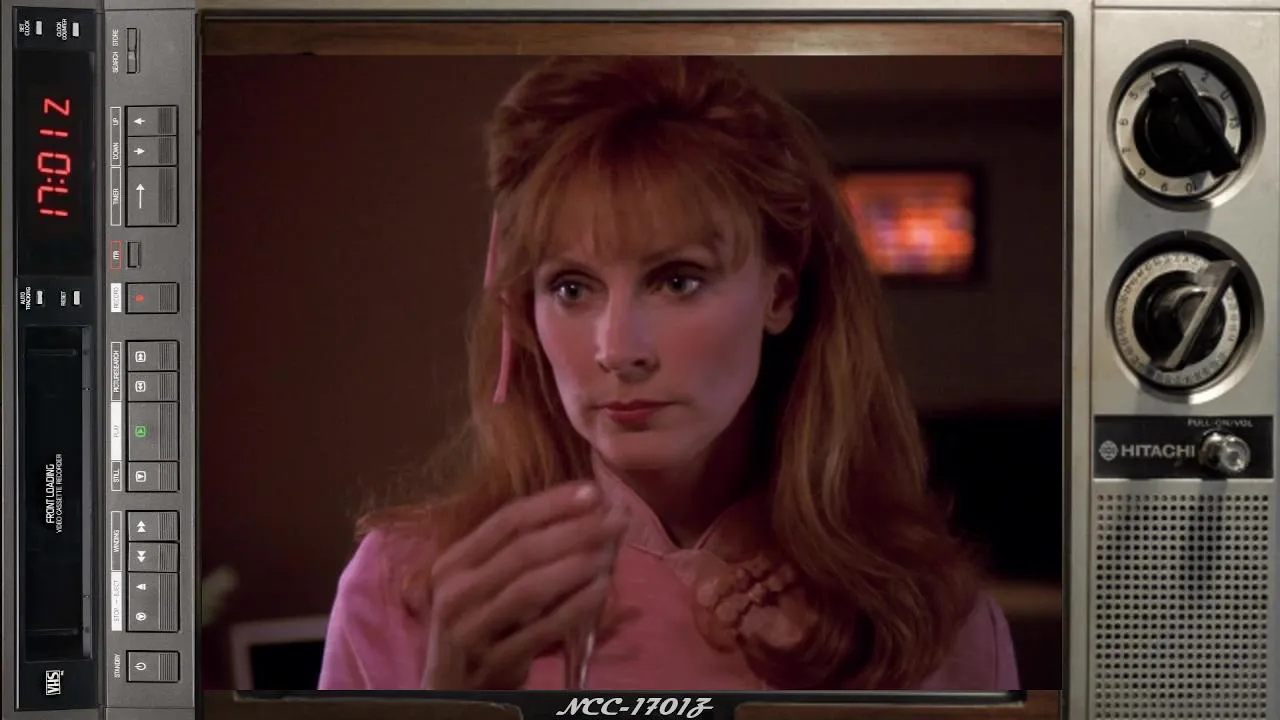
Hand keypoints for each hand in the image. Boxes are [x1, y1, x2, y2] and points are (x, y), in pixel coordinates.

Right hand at [422, 481, 625, 688]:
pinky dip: (573, 608)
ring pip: (529, 588)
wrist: (454, 693)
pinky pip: (540, 630)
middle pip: (521, 550)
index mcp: (454, 563)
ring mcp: (469, 629)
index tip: (593, 491)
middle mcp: (454, 591)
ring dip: (576, 565)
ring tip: (612, 551)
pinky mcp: (491, 663)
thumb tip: (589, 514)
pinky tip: (601, 591)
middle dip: (575, 530)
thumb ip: (524, 555)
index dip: (552, 503)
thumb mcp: (488, 587)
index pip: (506, 521)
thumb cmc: (481, 629)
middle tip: (618, 518)